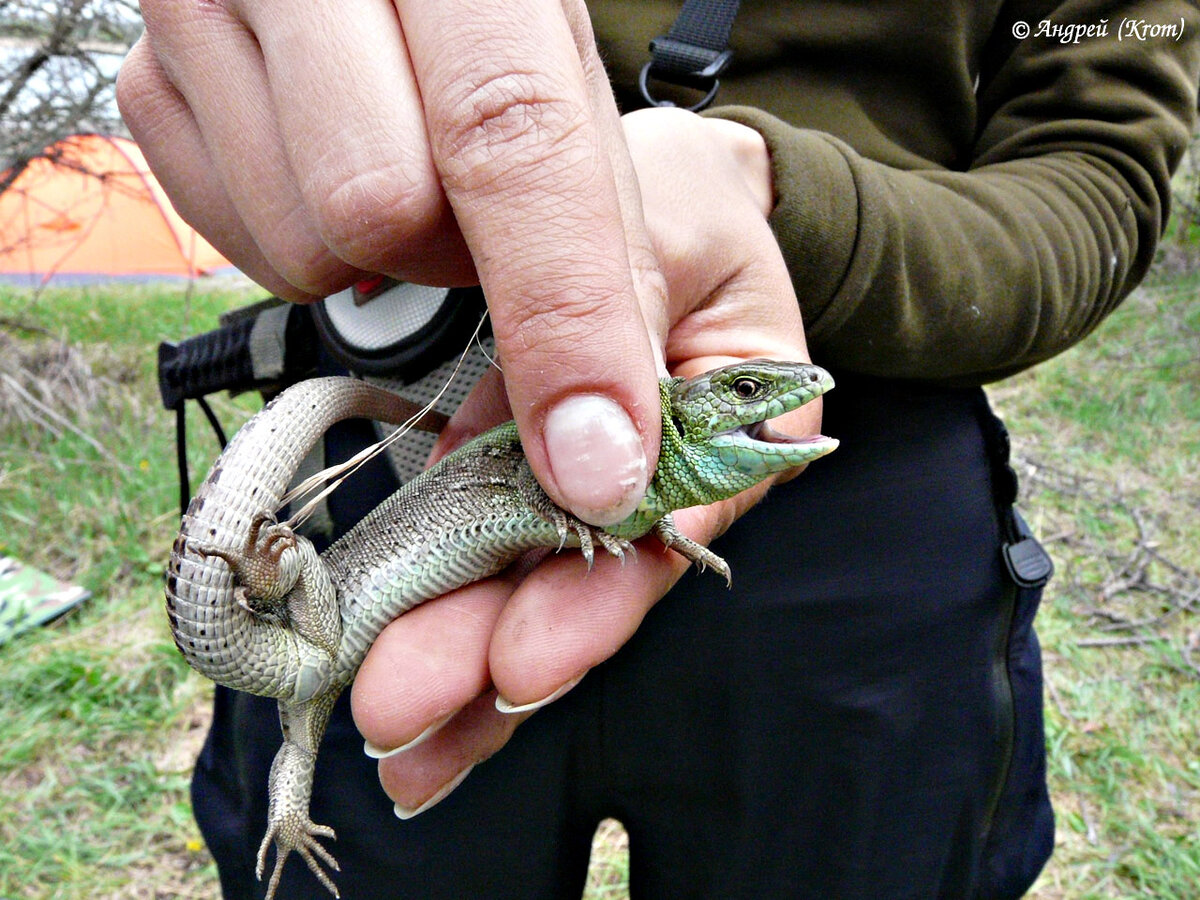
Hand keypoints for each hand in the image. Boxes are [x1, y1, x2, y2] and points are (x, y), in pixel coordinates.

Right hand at [118, 0, 661, 526]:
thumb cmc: (475, 9)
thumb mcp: (564, 79)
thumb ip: (602, 236)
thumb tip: (610, 428)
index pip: (509, 143)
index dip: (561, 317)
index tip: (594, 463)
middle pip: (383, 213)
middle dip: (449, 254)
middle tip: (467, 199)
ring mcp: (201, 13)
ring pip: (305, 252)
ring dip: (376, 255)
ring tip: (394, 158)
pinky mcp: (147, 86)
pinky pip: (244, 253)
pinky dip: (305, 242)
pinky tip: (325, 165)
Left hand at [351, 107, 823, 815]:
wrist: (656, 187)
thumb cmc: (686, 203)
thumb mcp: (668, 234)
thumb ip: (626, 334)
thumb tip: (599, 466)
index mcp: (746, 431)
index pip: (669, 534)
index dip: (592, 603)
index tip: (519, 664)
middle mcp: (671, 481)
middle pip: (583, 584)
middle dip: (490, 655)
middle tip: (405, 717)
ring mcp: (594, 481)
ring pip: (528, 581)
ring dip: (458, 657)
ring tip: (396, 737)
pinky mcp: (527, 466)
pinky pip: (482, 535)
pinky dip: (439, 592)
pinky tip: (389, 655)